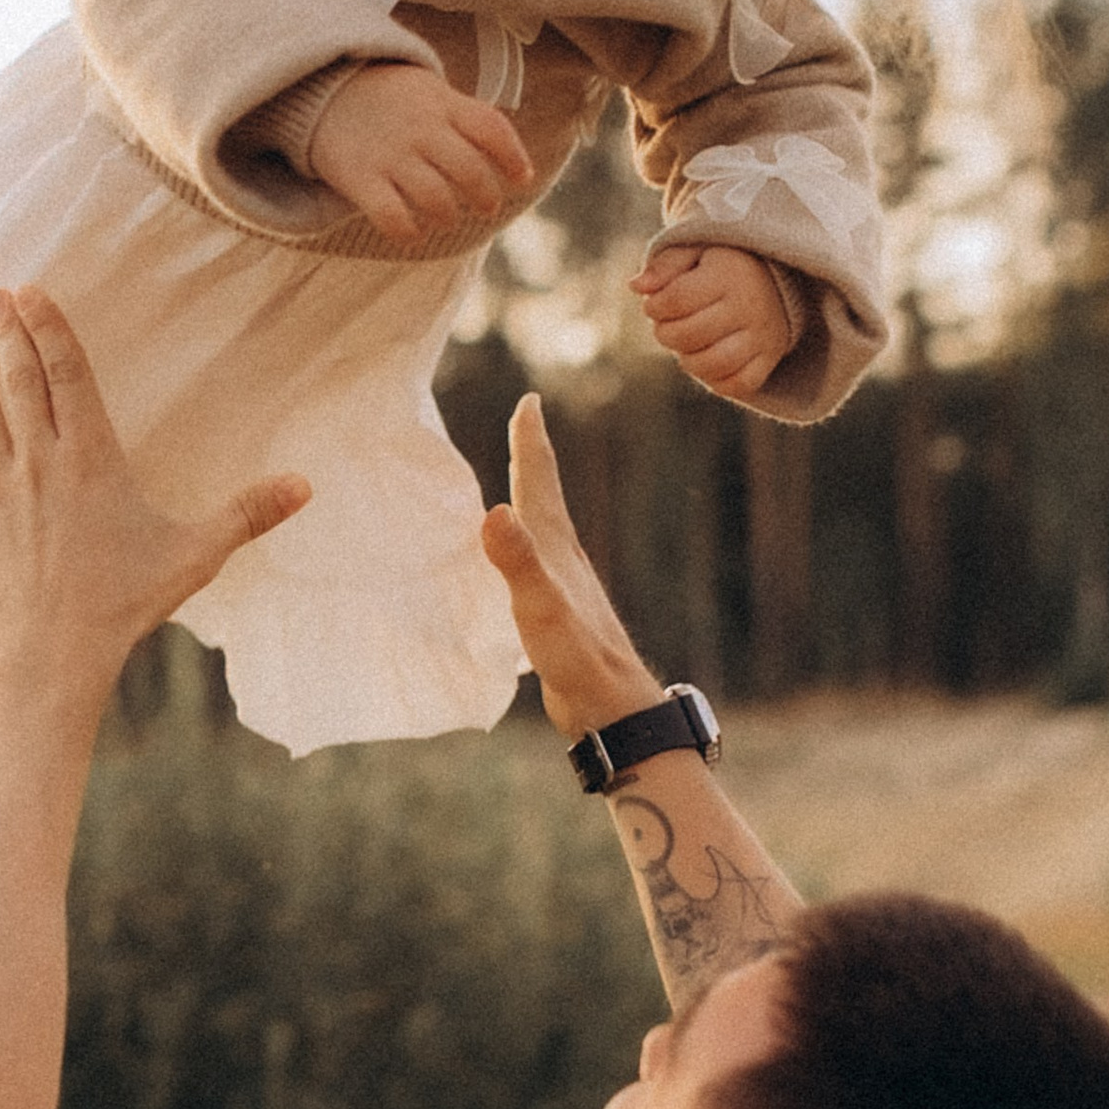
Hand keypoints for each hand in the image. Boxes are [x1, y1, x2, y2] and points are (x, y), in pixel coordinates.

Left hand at [0, 288, 309, 695]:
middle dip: (7, 334)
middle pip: (19, 382)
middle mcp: (39, 464)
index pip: (67, 376)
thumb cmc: (125, 603)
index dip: (49, 329)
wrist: (52, 653)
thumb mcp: (195, 555)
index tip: (31, 293)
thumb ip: (247, 514)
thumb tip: (305, 486)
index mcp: (91, 460)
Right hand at [309, 62, 533, 245]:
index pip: (492, 129)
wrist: (323, 90)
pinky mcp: (361, 179)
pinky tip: (413, 231)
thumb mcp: (430, 91)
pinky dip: (409, 232)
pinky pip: (392, 217)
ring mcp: (390, 155)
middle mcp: (421, 129)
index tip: (521, 179)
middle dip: (486, 197)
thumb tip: (509, 156)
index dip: (514, 158)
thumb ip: (465, 117)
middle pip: (470, 170)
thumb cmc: (390, 98)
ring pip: (436, 199)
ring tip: (446, 217)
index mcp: (443, 105)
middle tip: (486, 207)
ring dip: (449, 216)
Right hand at [479, 394, 660, 737]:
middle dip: (531, 458)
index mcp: (556, 546)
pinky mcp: (560, 613)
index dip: (531, 441)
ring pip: (542, 529)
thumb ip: (518, 563)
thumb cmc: (578, 659)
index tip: (529, 400)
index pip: (540, 481)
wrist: (614, 709)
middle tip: (525, 422)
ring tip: (518, 487)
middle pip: (545, 496)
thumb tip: (494, 511)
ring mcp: (565, 586)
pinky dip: (523, 548)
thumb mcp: (541, 609)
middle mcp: (564, 558)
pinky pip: (536, 563)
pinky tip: (520, 565)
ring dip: (530, 501)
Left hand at [630, 242, 792, 396]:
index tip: (653, 304)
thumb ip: (665, 265)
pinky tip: (707, 360)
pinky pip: (739, 385)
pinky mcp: (769, 358)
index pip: (677, 300)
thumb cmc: (722, 264)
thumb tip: (635, 286)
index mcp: (729, 274)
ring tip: (687, 345)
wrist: (775, 278)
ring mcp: (762, 335)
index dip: (653, 307)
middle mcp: (749, 306)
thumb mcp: (695, 251)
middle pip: (689, 335)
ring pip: (714, 365)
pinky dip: (716, 380)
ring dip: (688, 360)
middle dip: (666, 334)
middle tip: (667, 325)